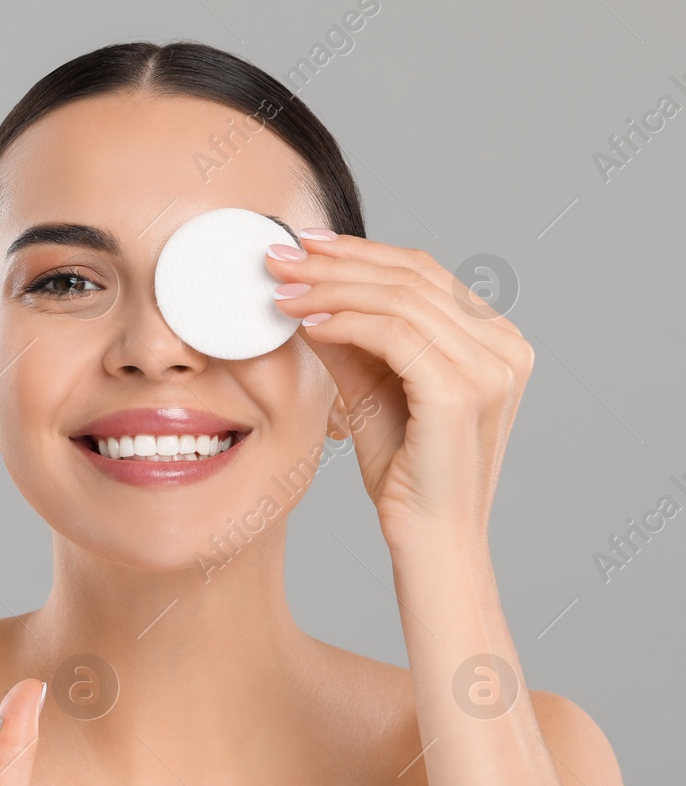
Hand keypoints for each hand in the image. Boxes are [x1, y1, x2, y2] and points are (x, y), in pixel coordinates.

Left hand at [264, 233, 533, 550]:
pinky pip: (396, 336)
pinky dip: (345, 322)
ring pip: (401, 299)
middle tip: (279, 257)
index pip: (423, 272)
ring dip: (331, 288)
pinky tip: (305, 324)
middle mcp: (506, 347)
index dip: (360, 251)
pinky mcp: (465, 392)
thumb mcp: (372, 391)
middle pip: (412, 276)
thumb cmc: (406, 474)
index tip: (304, 245)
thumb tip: (304, 292)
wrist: (430, 541)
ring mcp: (493, 368)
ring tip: (281, 292)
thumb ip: (349, 341)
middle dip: (337, 262)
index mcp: (496, 340)